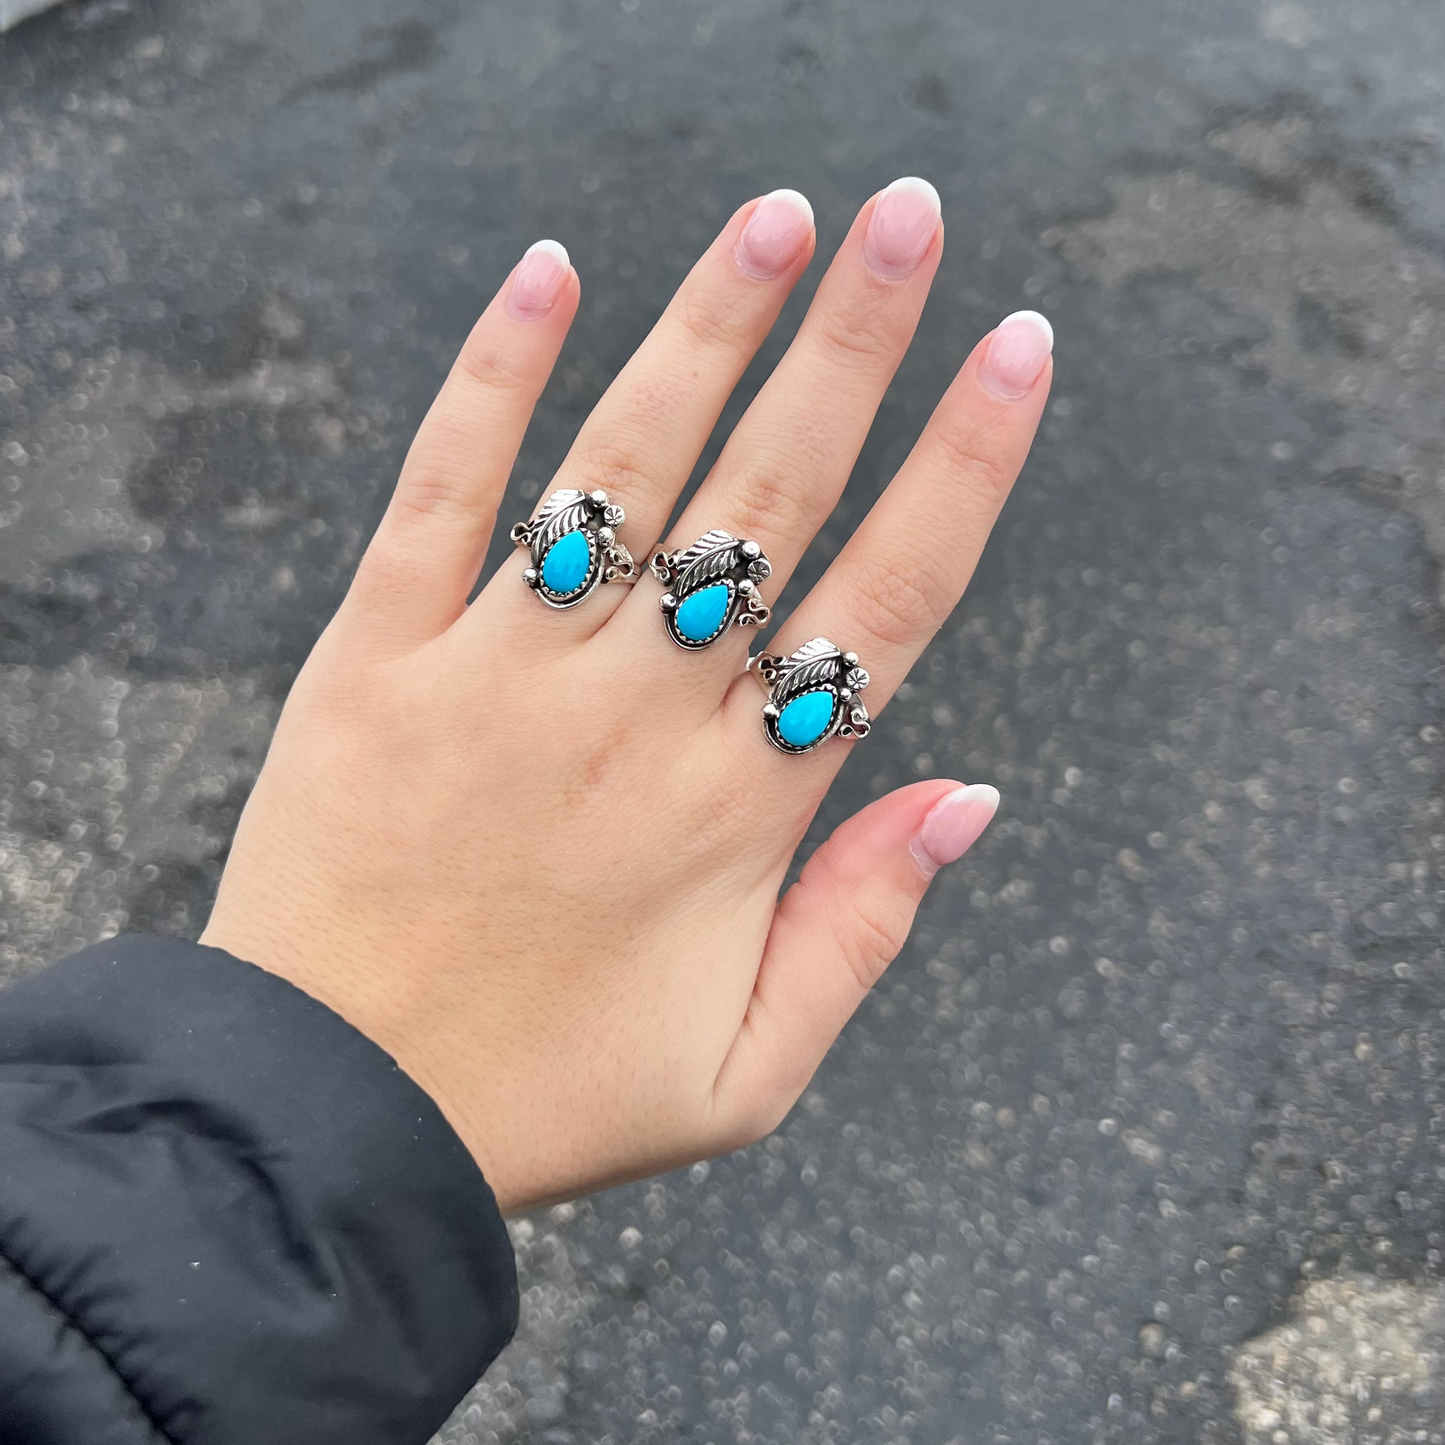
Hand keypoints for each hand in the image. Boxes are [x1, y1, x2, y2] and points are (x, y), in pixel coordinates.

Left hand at [200, 180, 1051, 1213]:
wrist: (332, 1115)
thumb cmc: (550, 1099)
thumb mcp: (746, 1073)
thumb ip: (866, 929)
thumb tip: (974, 795)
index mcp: (741, 807)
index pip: (889, 597)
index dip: (966, 463)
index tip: (1019, 346)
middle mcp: (636, 714)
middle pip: (773, 494)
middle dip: (856, 341)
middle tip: (910, 212)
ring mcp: (502, 672)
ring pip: (627, 465)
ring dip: (709, 329)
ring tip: (778, 218)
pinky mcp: (379, 656)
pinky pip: (443, 490)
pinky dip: (494, 375)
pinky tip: (549, 274)